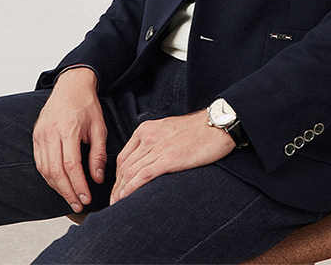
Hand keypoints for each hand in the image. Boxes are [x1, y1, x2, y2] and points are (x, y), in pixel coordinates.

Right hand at [32, 67, 107, 212]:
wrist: (71, 86)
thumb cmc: (87, 105)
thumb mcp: (99, 127)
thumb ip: (98, 154)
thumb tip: (97, 178)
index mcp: (69, 129)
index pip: (71, 165)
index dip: (78, 185)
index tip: (86, 197)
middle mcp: (51, 133)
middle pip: (55, 171)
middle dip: (67, 192)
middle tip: (78, 204)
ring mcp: (41, 135)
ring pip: (45, 170)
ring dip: (57, 187)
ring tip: (71, 198)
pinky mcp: (36, 136)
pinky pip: (40, 162)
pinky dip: (49, 176)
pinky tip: (59, 184)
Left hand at [109, 109, 234, 204]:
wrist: (216, 125)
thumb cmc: (198, 129)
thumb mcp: (168, 130)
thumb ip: (154, 142)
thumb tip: (147, 161)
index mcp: (146, 129)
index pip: (124, 155)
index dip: (117, 176)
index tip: (117, 188)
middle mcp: (149, 137)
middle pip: (124, 165)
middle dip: (116, 186)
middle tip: (113, 201)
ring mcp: (158, 147)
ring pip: (130, 171)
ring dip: (121, 191)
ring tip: (117, 204)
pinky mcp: (169, 158)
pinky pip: (143, 175)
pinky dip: (131, 188)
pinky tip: (126, 197)